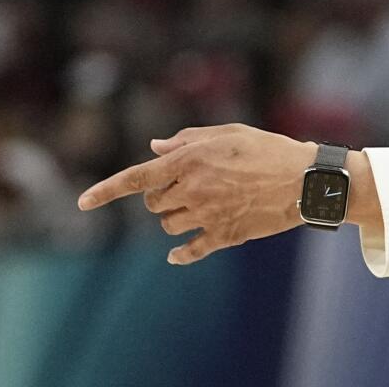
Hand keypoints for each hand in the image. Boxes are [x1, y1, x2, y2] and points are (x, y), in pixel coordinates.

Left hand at [78, 123, 315, 264]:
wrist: (306, 180)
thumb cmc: (270, 150)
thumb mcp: (230, 133)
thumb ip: (188, 139)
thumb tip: (155, 148)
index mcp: (190, 160)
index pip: (136, 178)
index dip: (105, 191)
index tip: (81, 203)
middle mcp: (193, 189)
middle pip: (153, 203)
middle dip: (161, 196)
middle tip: (188, 186)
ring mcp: (207, 215)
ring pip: (168, 225)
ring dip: (174, 218)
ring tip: (201, 206)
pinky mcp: (224, 236)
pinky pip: (189, 250)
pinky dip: (179, 254)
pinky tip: (175, 255)